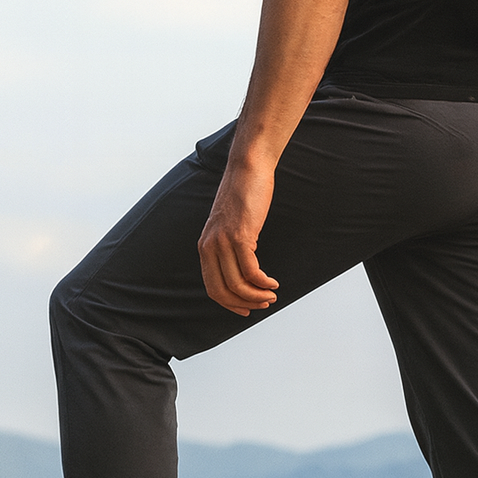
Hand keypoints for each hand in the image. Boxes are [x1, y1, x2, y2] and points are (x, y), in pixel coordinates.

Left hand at [197, 160, 279, 315]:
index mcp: (205, 247)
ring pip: (237, 284)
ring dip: (257, 296)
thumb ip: (229, 246)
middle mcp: (210, 246)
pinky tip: (272, 283)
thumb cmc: (243, 195)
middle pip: (223, 291)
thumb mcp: (229, 225)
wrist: (248, 168)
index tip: (246, 310)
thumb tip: (242, 269)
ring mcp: (223, 241)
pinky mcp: (240, 235)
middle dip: (244, 304)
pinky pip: (251, 270)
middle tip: (263, 304)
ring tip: (271, 295)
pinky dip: (263, 282)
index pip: (212, 288)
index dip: (230, 304)